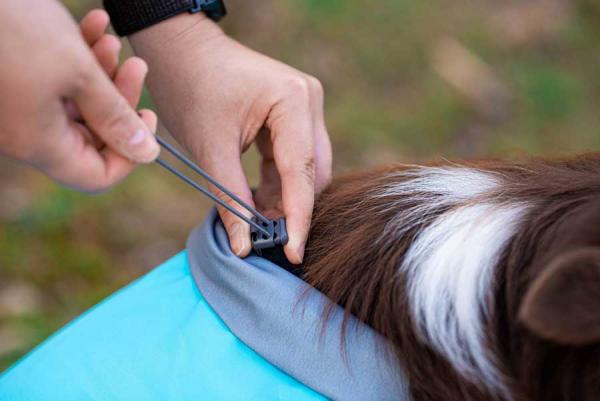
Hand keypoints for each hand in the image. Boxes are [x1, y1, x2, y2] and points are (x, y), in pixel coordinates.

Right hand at [0, 1, 158, 192]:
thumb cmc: (12, 27)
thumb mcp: (77, 72)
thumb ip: (115, 116)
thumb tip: (148, 154)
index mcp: (39, 144)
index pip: (97, 176)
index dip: (130, 153)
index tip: (147, 116)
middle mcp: (26, 134)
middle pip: (92, 136)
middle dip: (119, 99)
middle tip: (135, 64)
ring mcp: (18, 109)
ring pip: (77, 104)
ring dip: (102, 72)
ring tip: (112, 40)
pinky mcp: (14, 84)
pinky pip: (56, 83)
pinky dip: (78, 57)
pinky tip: (94, 24)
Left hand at [129, 13, 331, 263]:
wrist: (180, 49)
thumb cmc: (189, 88)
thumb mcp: (209, 148)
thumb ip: (230, 199)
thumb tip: (244, 247)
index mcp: (293, 100)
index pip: (302, 171)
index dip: (299, 217)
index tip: (294, 254)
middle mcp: (309, 100)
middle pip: (314, 171)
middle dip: (294, 208)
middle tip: (269, 241)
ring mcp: (304, 106)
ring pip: (306, 168)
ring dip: (285, 197)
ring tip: (256, 221)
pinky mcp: (293, 114)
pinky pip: (294, 158)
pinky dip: (278, 182)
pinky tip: (258, 199)